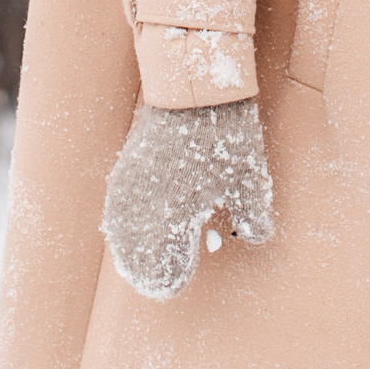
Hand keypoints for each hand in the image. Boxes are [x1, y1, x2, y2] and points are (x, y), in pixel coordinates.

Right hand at [101, 97, 274, 300]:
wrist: (194, 87)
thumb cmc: (224, 136)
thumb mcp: (252, 181)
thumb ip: (254, 218)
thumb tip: (253, 237)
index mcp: (171, 222)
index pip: (161, 274)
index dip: (173, 281)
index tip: (184, 279)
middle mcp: (141, 212)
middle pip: (134, 263)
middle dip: (152, 273)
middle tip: (168, 276)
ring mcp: (127, 190)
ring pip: (120, 239)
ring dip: (134, 253)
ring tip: (150, 259)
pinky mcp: (123, 171)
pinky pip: (115, 213)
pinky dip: (125, 228)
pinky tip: (137, 228)